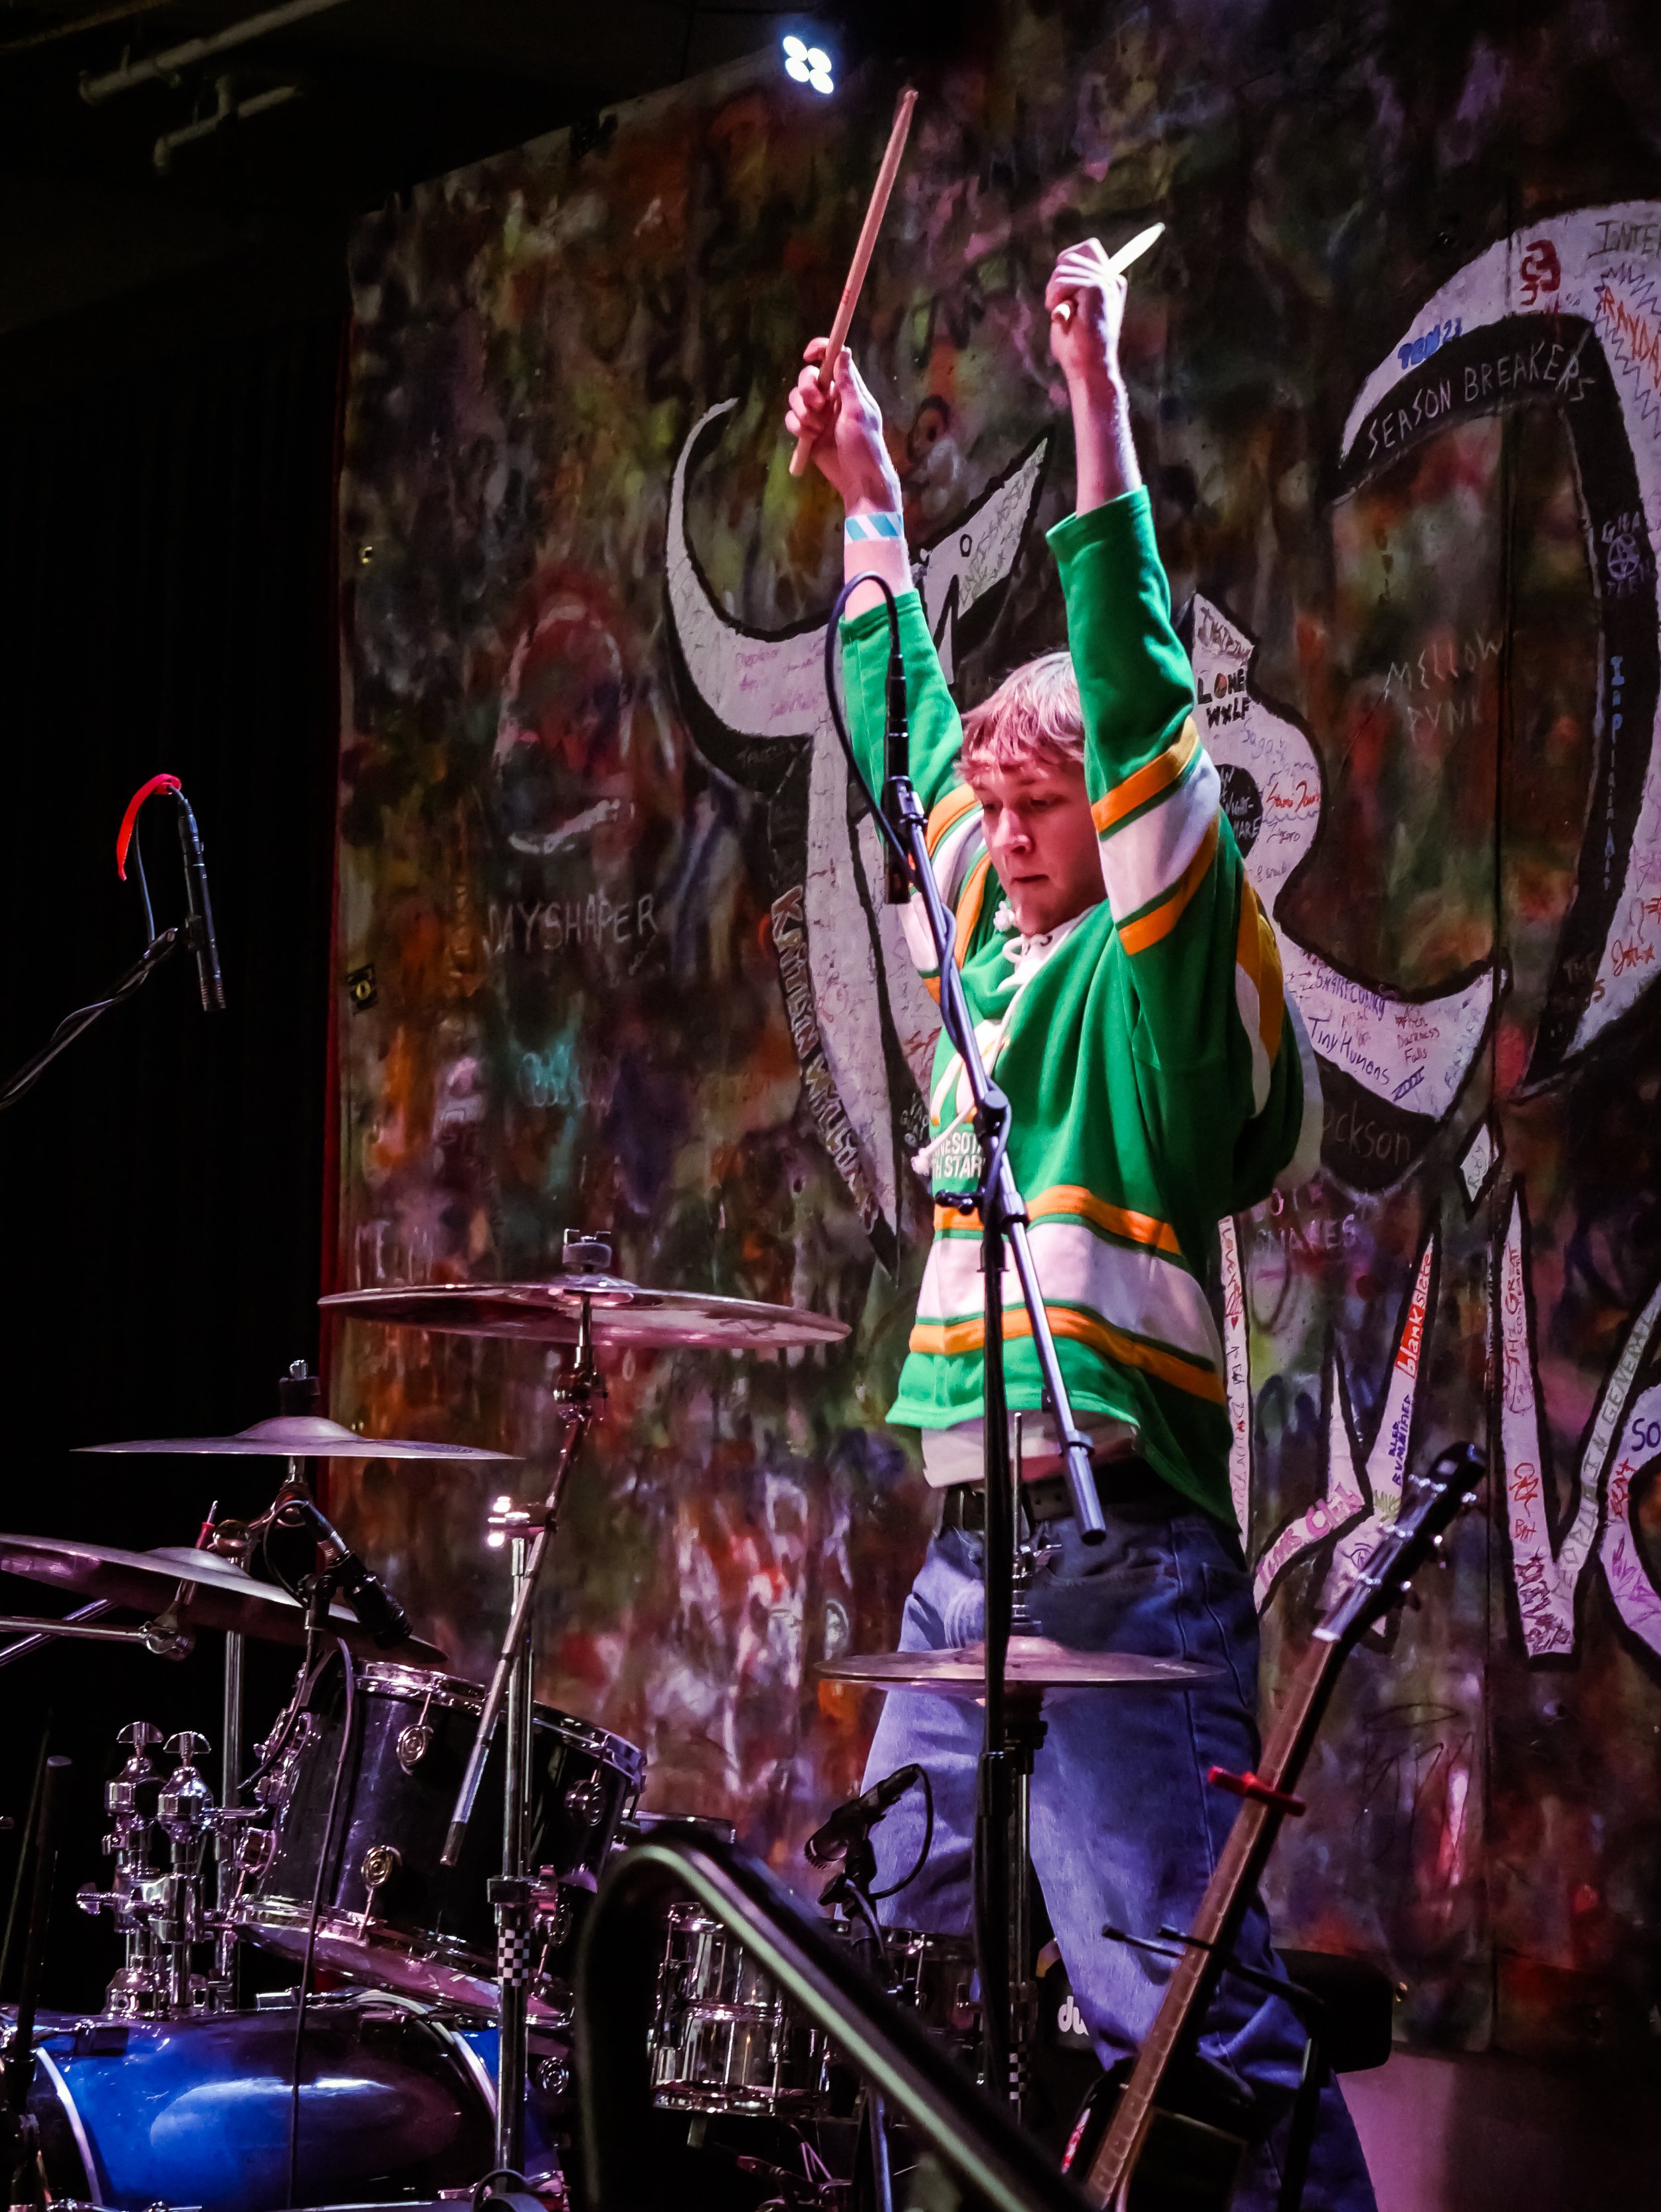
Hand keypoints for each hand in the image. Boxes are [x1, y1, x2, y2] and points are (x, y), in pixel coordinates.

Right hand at [785, 341, 901, 510]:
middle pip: (807, 377)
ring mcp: (818, 414)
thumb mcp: (859, 412)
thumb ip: (848, 383)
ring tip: (817, 430)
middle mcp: (831, 397)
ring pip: (796, 399)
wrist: (857, 479)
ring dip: (802, 413)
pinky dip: (797, 428)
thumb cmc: (865, 445)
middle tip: (818, 405)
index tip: (808, 355)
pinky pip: (791, 419)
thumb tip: (843, 352)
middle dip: (807, 390)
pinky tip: (811, 439)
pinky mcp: (807, 431)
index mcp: (847, 388)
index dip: (819, 350)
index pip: (831, 359)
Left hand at [1045, 239, 1126, 393]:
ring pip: (1063, 270)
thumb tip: (1062, 262)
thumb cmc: (1077, 348)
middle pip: (1070, 257)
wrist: (1089, 371)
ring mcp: (1106, 282)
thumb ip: (1071, 286)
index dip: (1067, 261)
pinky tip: (1064, 318)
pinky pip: (1062, 281)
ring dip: (1053, 295)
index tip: (1061, 289)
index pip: (1088, 247)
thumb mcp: (1073, 309)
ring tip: (1063, 317)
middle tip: (1060, 311)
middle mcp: (1112, 279)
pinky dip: (1055, 300)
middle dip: (1056, 283)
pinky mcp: (1097, 288)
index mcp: (1111, 282)